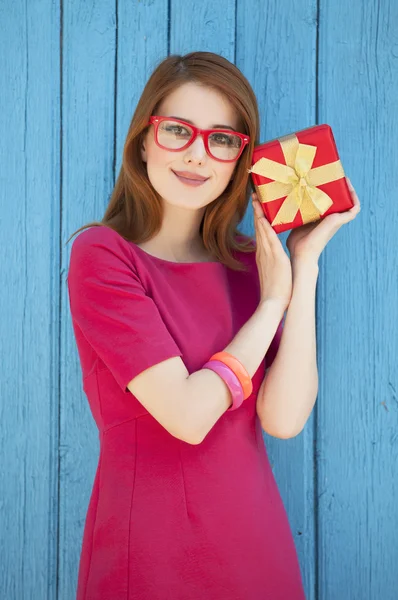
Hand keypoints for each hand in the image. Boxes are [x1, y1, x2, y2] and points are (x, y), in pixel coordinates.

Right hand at [252, 192, 292, 309]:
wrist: (273, 301)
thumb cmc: (276, 288)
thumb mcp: (273, 269)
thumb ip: (273, 260)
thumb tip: (276, 255)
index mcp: (263, 253)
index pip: (260, 231)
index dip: (259, 216)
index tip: (258, 204)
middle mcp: (262, 251)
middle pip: (258, 226)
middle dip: (256, 210)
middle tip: (255, 194)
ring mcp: (267, 254)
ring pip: (262, 230)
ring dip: (259, 214)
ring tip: (257, 199)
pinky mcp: (275, 257)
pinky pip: (269, 240)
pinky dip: (266, 228)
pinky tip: (263, 218)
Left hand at [285, 177, 360, 263]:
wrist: (301, 253)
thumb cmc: (296, 243)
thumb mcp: (296, 223)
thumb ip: (294, 214)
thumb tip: (281, 202)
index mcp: (323, 220)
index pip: (331, 203)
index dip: (331, 192)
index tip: (326, 180)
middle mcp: (332, 219)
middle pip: (340, 201)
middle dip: (339, 188)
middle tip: (333, 175)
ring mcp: (337, 220)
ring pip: (349, 203)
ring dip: (349, 191)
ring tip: (344, 178)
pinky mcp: (338, 221)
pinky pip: (353, 209)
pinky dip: (354, 198)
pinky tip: (349, 187)